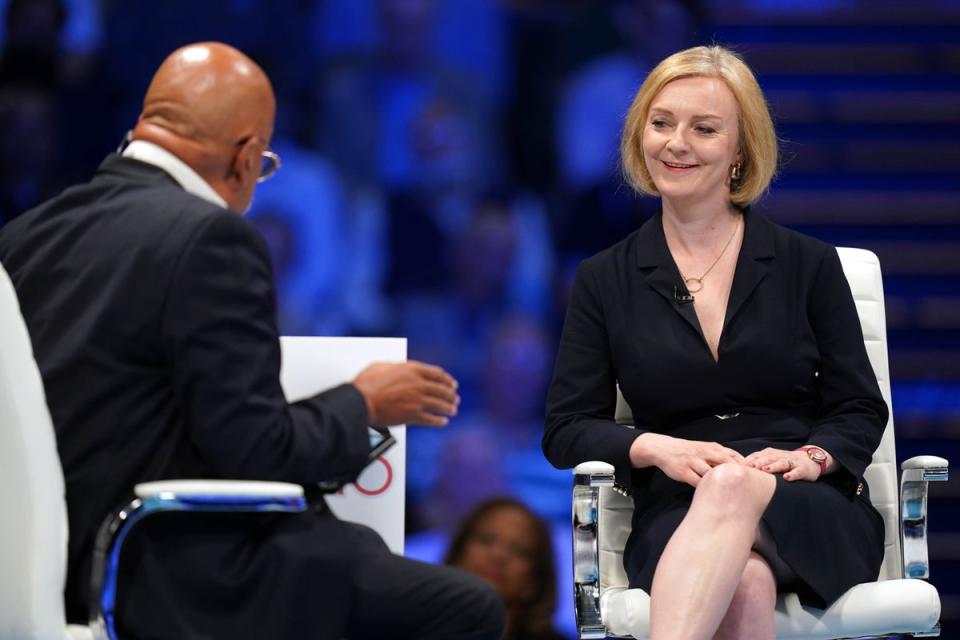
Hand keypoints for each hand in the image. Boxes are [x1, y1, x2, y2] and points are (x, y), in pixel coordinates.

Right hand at [352, 361, 458, 427]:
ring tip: (452, 410)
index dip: (447, 379)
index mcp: (412, 370)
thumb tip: (397, 368)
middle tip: (455, 398)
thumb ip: (395, 366)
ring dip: (449, 408)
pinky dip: (439, 421)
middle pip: (442, 389)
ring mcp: (417, 400)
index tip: (451, 383)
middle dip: (451, 395)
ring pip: (440, 404)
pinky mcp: (413, 415)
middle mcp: (418, 384)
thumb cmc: (367, 384)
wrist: (361, 402)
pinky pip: (431, 419)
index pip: (437, 374)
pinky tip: (443, 422)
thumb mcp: (381, 366)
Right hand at [629, 433, 744, 486]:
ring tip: (733, 495)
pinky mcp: (684, 472)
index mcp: (712, 447)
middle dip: (736, 474)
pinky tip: (713, 496)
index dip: (744, 466)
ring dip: (721, 483)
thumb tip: (741, 467)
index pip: (733, 455)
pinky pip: (698, 482)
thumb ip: (720, 455)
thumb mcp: (705, 448)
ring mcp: (693, 462)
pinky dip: (706, 489)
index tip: (755, 477)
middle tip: (748, 487)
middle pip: (725, 463)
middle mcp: (704, 453)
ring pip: (711, 473)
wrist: (664, 449)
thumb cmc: (689, 451)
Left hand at [745, 447, 819, 481]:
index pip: (757, 455)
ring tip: (766, 470)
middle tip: (750, 467)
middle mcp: (780, 456)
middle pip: (768, 458)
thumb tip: (740, 469)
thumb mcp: (772, 459)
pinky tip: (787, 478)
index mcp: (771, 454)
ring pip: (782, 463)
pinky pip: (798, 471)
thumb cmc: (786, 461)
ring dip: (773, 466)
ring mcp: (792, 462)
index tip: (738, 466)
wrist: (810, 459)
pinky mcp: (803, 469)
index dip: (748, 460)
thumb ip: (758, 462)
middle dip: (758, 462)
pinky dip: (793, 474)